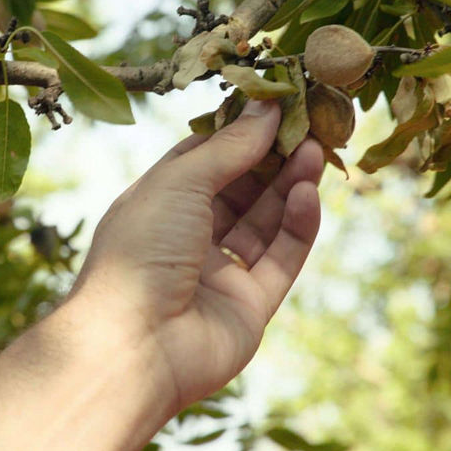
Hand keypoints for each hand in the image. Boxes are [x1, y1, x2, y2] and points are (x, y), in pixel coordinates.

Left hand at [73, 99, 322, 410]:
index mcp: (157, 206)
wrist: (133, 346)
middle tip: (310, 124)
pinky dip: (297, 225)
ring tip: (317, 151)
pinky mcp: (250, 305)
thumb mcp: (179, 183)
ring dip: (292, 185)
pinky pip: (281, 258)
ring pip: (266, 221)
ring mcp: (219, 273)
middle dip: (273, 157)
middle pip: (241, 189)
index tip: (275, 104)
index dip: (238, 132)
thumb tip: (268, 107)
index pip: (203, 159)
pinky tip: (308, 193)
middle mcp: (187, 237)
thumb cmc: (139, 253)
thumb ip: (229, 147)